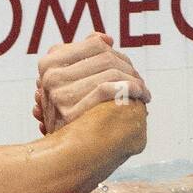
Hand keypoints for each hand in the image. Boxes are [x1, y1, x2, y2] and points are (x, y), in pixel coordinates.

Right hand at [32, 31, 150, 134]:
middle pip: (106, 58)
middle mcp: (51, 77)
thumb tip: (105, 37)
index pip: (94, 45)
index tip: (126, 64)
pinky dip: (130, 90)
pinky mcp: (74, 110)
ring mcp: (60, 94)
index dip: (116, 52)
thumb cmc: (70, 116)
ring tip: (143, 92)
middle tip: (140, 81)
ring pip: (112, 72)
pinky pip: (110, 89)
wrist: (63, 155)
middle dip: (129, 68)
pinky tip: (141, 98)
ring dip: (135, 80)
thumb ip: (83, 55)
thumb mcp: (69, 81)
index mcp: (49, 64)